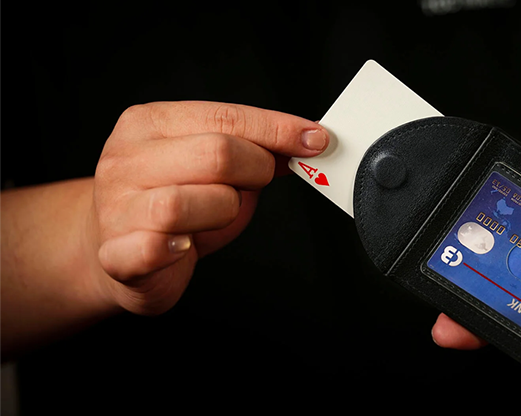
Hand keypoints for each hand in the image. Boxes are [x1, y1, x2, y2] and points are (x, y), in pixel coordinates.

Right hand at [90, 101, 328, 314]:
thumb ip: (252, 148)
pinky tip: (183, 246)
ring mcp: (116, 206)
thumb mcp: (213, 165)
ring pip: (184, 203)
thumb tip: (305, 141)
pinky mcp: (115, 255)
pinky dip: (174, 248)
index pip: (225, 117)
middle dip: (255, 170)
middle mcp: (126, 159)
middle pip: (215, 154)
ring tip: (215, 216)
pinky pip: (151, 248)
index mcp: (149, 123)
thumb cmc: (173, 201)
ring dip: (221, 211)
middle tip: (256, 183)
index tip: (315, 139)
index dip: (277, 130)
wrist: (118, 247)